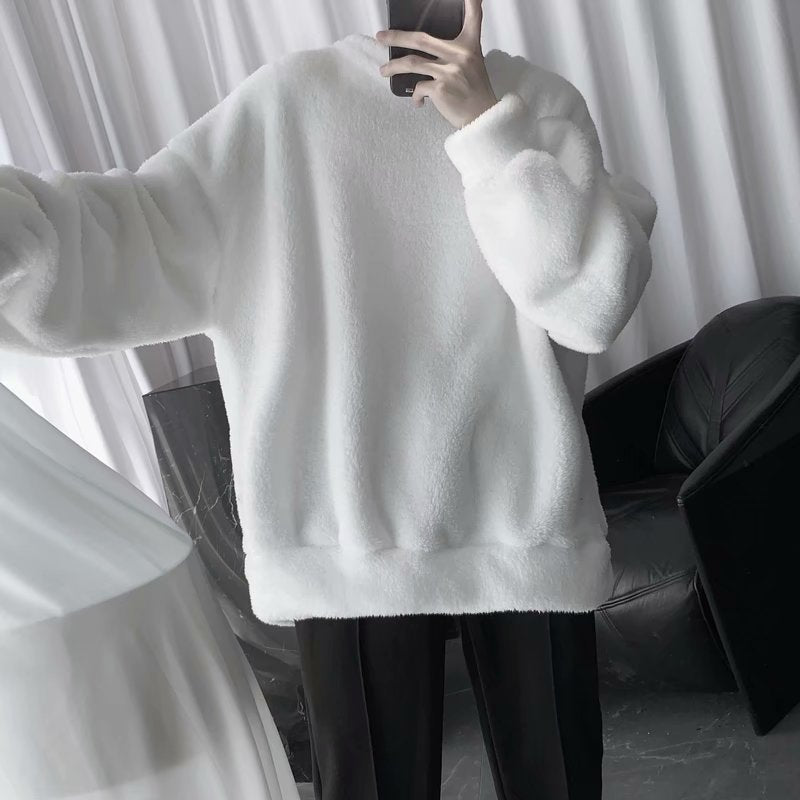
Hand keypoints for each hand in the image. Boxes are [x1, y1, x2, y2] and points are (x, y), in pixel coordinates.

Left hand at [376, 0, 497, 128]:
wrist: (482, 117)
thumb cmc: (475, 92)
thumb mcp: (474, 64)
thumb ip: (458, 51)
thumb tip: (433, 50)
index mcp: (469, 46)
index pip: (473, 16)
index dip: (471, 1)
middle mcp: (459, 55)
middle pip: (421, 39)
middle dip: (397, 37)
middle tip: (380, 36)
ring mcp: (449, 71)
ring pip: (412, 63)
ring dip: (393, 67)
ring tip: (384, 71)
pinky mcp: (440, 88)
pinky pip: (418, 88)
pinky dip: (415, 96)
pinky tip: (418, 101)